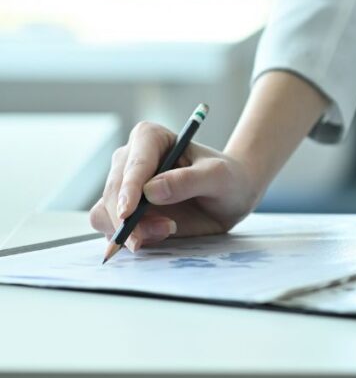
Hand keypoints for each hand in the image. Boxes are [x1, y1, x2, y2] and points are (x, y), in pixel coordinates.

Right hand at [89, 121, 260, 251]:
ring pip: (105, 213)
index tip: (128, 212)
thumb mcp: (218, 176)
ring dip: (128, 231)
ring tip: (167, 231)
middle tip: (165, 229)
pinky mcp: (125, 212)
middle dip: (129, 218)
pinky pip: (112, 230)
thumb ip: (188, 180)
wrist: (229, 197)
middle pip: (113, 192)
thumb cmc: (227, 179)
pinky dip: (129, 239)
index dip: (128, 188)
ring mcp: (124, 188)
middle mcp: (129, 160)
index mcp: (149, 138)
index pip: (134, 163)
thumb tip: (150, 190)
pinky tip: (157, 237)